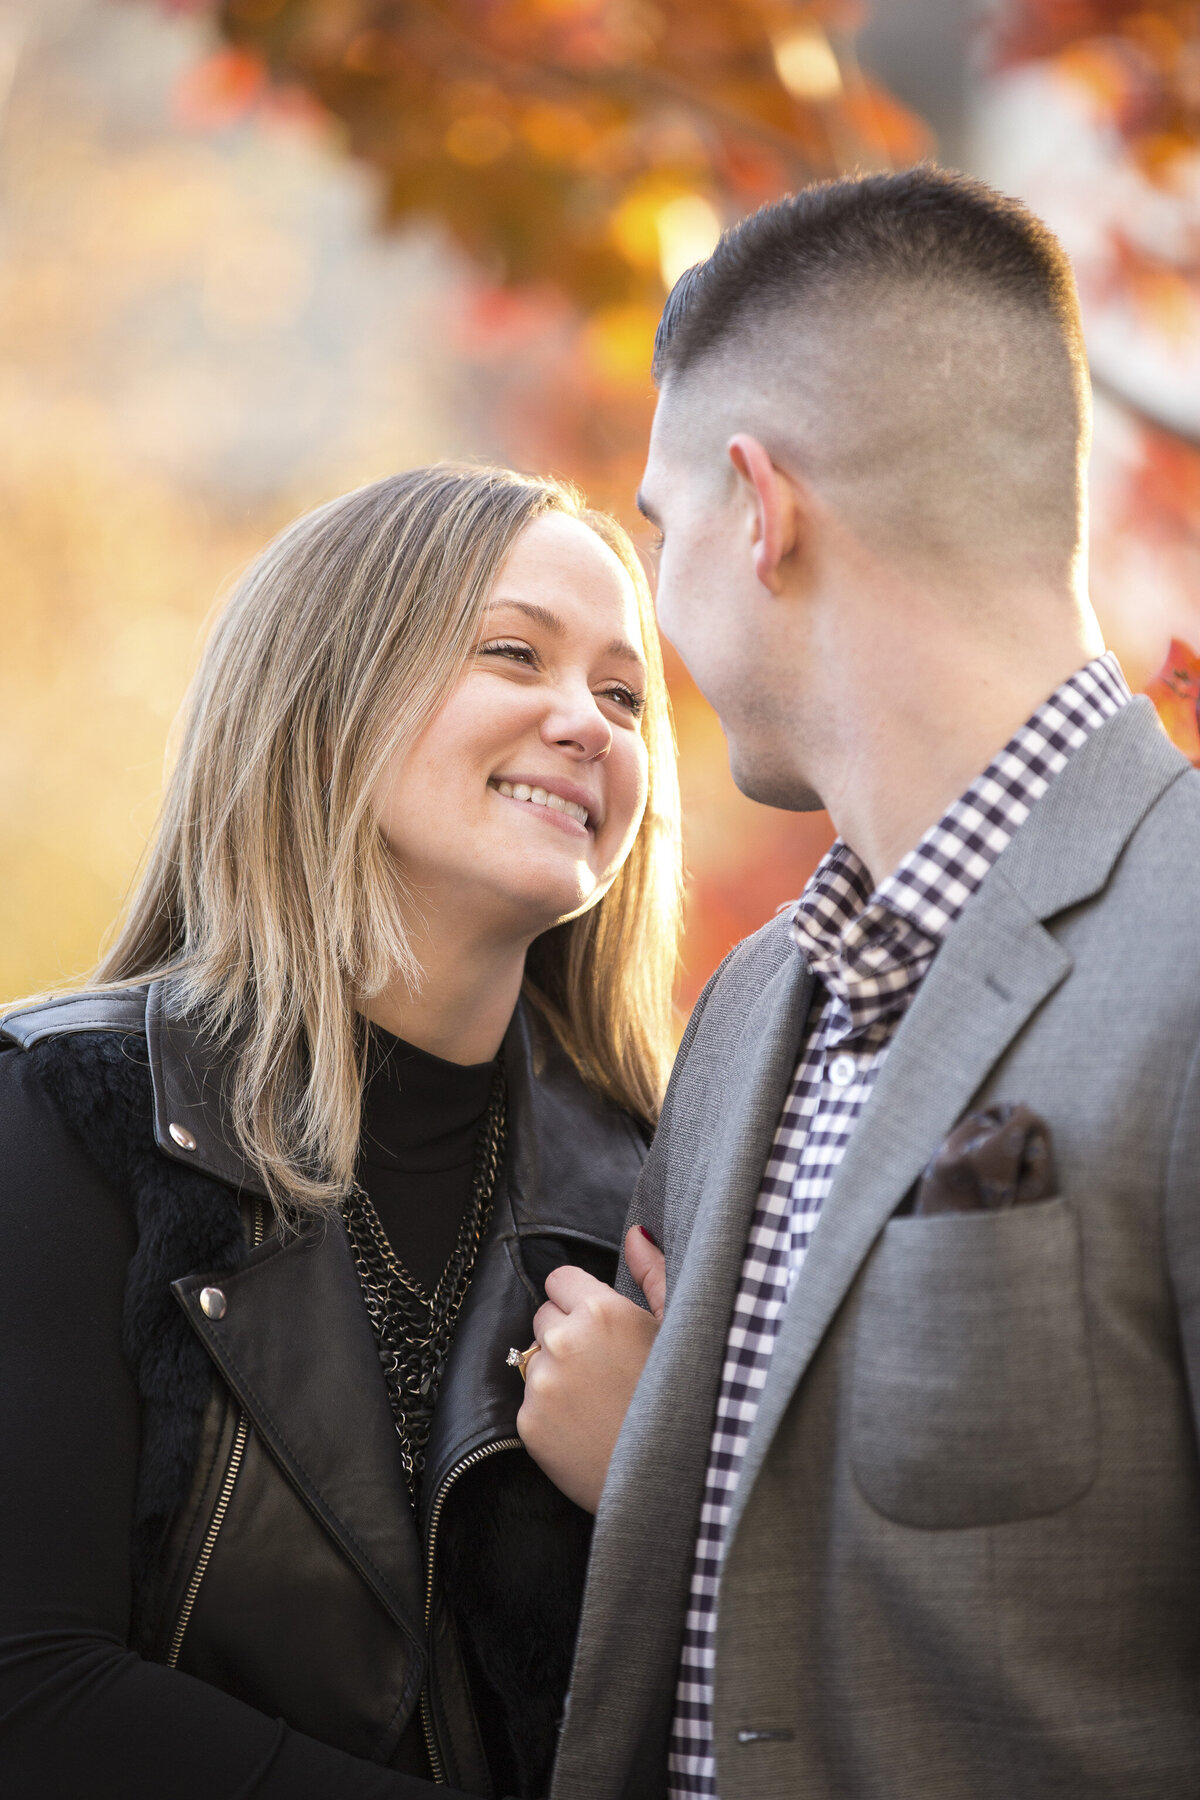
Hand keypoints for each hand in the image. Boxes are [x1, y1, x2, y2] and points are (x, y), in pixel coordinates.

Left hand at [516, 1226, 665, 1513]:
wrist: (670, 1484)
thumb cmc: (684, 1402)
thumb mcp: (678, 1330)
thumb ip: (653, 1273)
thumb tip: (634, 1234)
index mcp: (602, 1310)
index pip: (560, 1280)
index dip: (582, 1302)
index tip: (602, 1327)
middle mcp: (565, 1340)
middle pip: (544, 1316)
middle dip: (566, 1334)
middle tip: (604, 1367)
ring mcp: (543, 1383)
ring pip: (534, 1358)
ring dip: (556, 1371)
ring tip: (597, 1399)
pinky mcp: (528, 1423)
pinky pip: (530, 1400)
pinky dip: (549, 1411)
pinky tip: (584, 1425)